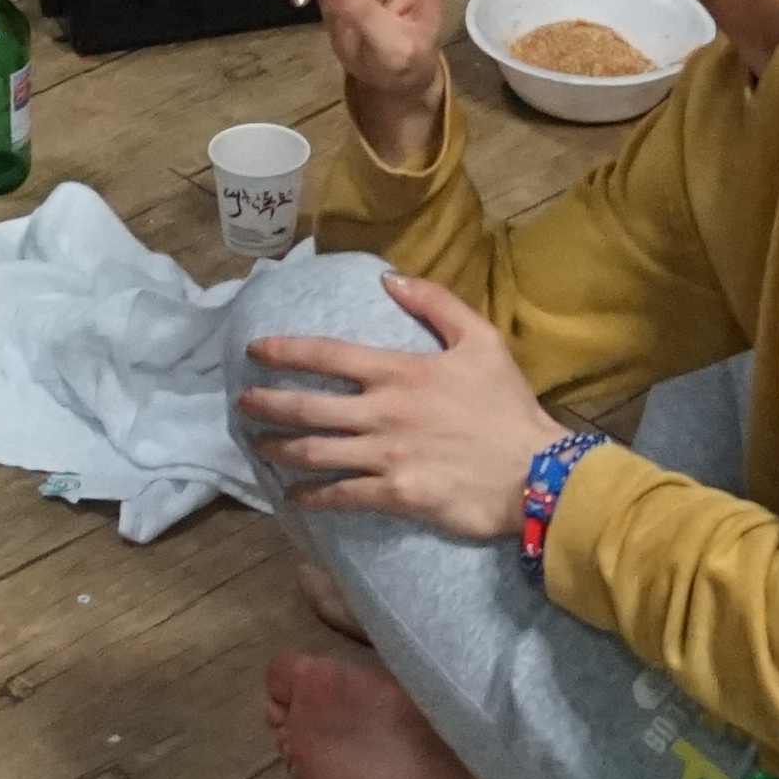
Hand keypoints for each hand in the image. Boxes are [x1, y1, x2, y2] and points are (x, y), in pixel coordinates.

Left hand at [238, 274, 565, 540]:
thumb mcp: (481, 339)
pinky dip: (311, 497)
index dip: (286, 350)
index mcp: (400, 371)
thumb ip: (435, 304)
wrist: (536, 471)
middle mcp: (383, 412)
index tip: (255, 351)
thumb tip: (389, 281)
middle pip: (308, 405)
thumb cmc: (507, 406)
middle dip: (267, 403)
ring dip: (279, 448)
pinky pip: (341, 495)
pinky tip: (293, 497)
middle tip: (242, 404)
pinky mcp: (395, 495)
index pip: (328, 355)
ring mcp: (386, 456)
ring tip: (258, 446)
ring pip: (316, 451)